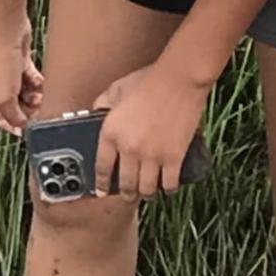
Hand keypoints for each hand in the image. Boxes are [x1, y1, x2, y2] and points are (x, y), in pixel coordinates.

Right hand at [0, 17, 43, 133]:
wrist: (5, 26)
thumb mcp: (3, 97)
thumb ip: (12, 116)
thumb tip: (22, 126)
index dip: (14, 126)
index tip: (29, 132)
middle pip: (12, 106)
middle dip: (27, 110)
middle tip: (40, 111)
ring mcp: (3, 72)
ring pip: (23, 92)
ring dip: (34, 97)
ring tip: (41, 96)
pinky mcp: (17, 61)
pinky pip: (29, 78)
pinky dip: (36, 83)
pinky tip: (42, 84)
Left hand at [92, 62, 208, 200]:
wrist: (179, 80)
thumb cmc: (148, 80)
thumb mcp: (117, 89)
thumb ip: (103, 102)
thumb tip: (96, 112)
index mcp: (111, 133)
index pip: (102, 167)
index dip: (101, 183)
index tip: (102, 191)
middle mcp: (128, 149)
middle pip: (125, 183)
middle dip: (126, 193)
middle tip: (128, 195)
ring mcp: (152, 156)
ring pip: (146, 188)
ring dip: (146, 194)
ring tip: (148, 194)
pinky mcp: (174, 157)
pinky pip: (169, 184)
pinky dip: (168, 189)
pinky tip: (168, 188)